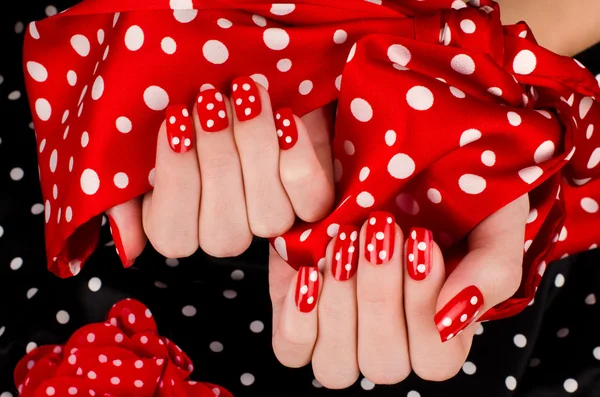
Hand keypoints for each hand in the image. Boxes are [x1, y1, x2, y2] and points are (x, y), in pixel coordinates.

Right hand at [102, 77, 334, 261]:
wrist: (245, 80)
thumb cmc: (188, 107)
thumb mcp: (140, 141)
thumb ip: (123, 193)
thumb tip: (131, 248)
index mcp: (179, 226)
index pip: (173, 236)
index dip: (176, 180)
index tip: (174, 120)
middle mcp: (226, 232)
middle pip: (224, 232)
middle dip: (217, 159)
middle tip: (210, 101)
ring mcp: (271, 221)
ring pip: (268, 216)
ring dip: (256, 151)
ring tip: (246, 96)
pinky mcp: (311, 201)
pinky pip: (310, 201)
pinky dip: (297, 159)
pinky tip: (285, 119)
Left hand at [269, 194, 527, 387]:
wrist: (397, 147)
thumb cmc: (450, 187)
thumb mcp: (492, 217)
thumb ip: (490, 272)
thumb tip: (451, 322)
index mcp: (439, 324)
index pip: (434, 361)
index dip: (423, 308)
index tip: (421, 241)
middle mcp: (390, 333)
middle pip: (383, 364)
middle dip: (380, 295)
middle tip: (381, 228)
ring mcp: (341, 326)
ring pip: (336, 365)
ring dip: (341, 305)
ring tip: (345, 242)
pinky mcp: (298, 308)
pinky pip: (291, 350)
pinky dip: (298, 319)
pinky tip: (311, 273)